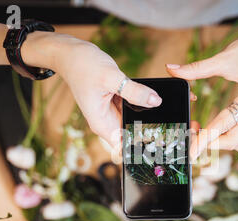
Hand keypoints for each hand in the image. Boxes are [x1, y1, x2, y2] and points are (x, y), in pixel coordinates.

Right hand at [45, 34, 162, 149]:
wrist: (72, 54)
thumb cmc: (83, 66)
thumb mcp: (111, 77)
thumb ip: (133, 91)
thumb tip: (155, 101)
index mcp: (102, 124)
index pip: (122, 148)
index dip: (138, 148)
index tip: (156, 142)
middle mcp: (107, 122)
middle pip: (131, 136)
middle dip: (147, 131)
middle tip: (165, 124)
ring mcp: (112, 113)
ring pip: (134, 121)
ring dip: (145, 116)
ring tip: (159, 108)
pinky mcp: (116, 103)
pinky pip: (133, 108)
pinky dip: (141, 104)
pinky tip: (150, 98)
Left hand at [166, 21, 237, 158]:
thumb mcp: (223, 58)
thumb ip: (196, 69)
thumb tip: (170, 69)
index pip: (225, 124)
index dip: (205, 139)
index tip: (191, 152)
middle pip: (234, 140)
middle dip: (211, 143)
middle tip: (192, 136)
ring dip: (224, 144)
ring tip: (206, 133)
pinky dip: (234, 140)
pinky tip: (221, 130)